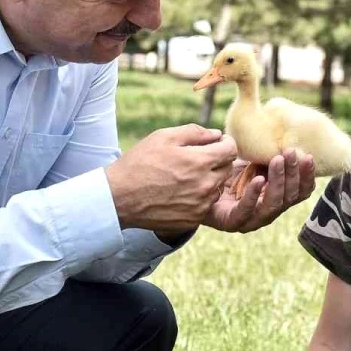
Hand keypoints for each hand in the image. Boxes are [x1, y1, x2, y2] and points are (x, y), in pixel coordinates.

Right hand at [104, 124, 237, 233]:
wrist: (119, 197)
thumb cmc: (140, 163)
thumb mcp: (164, 136)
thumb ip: (195, 132)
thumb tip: (216, 134)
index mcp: (200, 161)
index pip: (231, 149)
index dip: (226, 142)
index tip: (217, 142)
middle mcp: (205, 185)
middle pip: (227, 168)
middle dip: (218, 160)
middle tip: (198, 158)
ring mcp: (200, 204)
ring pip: (218, 187)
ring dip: (210, 179)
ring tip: (186, 175)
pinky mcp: (193, 218)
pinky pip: (207, 204)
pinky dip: (200, 197)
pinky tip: (181, 191)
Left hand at [202, 148, 315, 232]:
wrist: (198, 183)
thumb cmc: (229, 171)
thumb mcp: (253, 160)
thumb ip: (269, 154)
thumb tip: (286, 133)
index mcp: (278, 198)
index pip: (301, 192)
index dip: (307, 176)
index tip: (308, 156)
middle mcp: (268, 212)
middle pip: (289, 197)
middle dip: (293, 174)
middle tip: (290, 153)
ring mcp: (251, 220)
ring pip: (273, 205)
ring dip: (277, 181)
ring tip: (277, 161)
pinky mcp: (231, 222)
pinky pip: (246, 211)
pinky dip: (254, 194)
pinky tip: (257, 179)